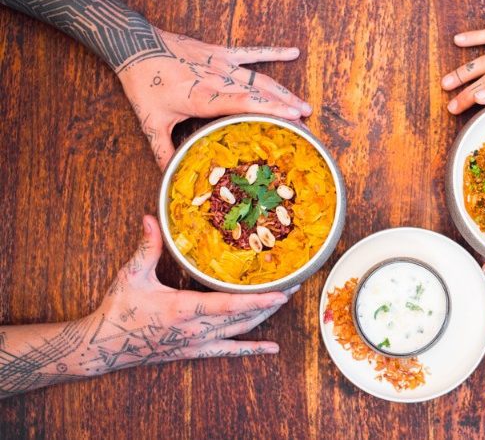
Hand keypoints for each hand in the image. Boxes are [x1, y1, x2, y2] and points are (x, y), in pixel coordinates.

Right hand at [82, 215, 296, 374]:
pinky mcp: (195, 351)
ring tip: (287, 300)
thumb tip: (150, 216)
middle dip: (272, 301)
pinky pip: (229, 351)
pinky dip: (252, 350)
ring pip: (241, 331)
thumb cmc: (118, 310)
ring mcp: (198, 343)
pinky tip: (272, 349)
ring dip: (266, 317)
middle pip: (244, 317)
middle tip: (296, 285)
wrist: (104, 347)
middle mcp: (197, 329)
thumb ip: (147, 246)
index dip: (258, 300)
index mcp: (184, 309)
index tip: (282, 292)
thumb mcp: (131, 275)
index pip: (230, 305)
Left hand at [117, 30, 311, 169]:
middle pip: (258, 93)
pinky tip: (293, 53)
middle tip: (305, 122)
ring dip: (282, 91)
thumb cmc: (142, 83)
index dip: (270, 108)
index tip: (293, 117)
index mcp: (203, 96)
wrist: (133, 45)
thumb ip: (163, 152)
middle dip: (284, 106)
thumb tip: (169, 177)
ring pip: (259, 77)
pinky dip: (273, 52)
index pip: (243, 102)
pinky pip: (251, 52)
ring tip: (303, 106)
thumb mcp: (151, 122)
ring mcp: (221, 63)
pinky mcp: (220, 52)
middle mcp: (218, 78)